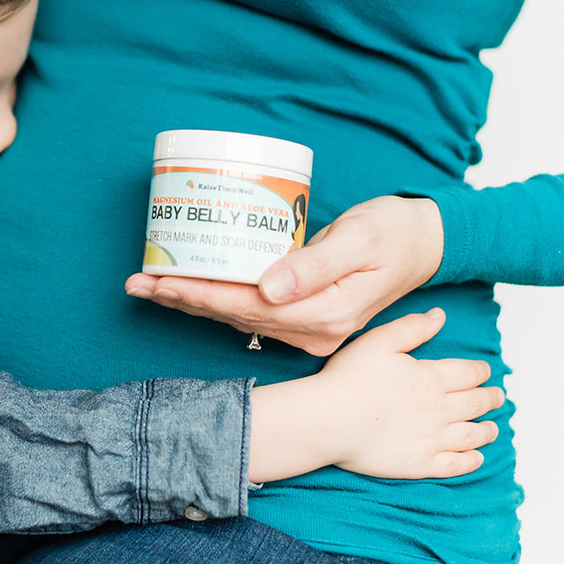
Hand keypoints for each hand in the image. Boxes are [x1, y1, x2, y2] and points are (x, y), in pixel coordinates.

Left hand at [126, 195, 443, 355]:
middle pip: (235, 316)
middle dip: (184, 300)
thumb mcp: (360, 241)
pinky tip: (187, 288)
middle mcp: (314, 330)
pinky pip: (252, 312)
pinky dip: (216, 299)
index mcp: (326, 316)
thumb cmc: (395, 232)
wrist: (426, 242)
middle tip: (137, 282)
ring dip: (192, 302)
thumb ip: (316, 265)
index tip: (164, 281)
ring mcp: (309, 329)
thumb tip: (270, 287)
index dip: (202, 295)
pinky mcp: (305, 317)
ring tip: (148, 285)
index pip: (249, 307)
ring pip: (238, 317)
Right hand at [247, 309, 501, 481]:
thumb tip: (439, 316)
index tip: (486, 371)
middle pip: (475, 403)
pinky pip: (455, 465)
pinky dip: (471, 461)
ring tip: (493, 429)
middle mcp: (439, 409)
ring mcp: (432, 439)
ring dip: (487, 430)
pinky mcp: (421, 464)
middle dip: (490, 399)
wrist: (330, 420)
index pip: (468, 373)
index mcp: (430, 377)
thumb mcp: (378, 341)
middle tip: (498, 397)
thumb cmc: (348, 379)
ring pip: (471, 435)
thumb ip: (412, 328)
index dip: (480, 371)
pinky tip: (476, 458)